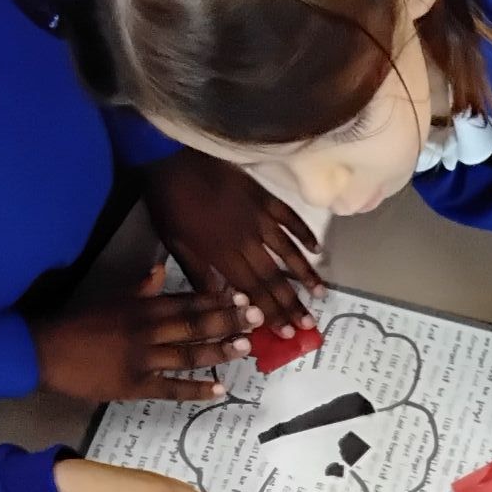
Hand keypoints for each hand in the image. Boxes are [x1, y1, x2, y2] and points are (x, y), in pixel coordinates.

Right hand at [34, 263, 260, 402]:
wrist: (46, 351)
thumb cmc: (80, 323)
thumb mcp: (110, 298)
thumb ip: (139, 287)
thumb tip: (159, 268)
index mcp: (141, 308)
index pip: (186, 301)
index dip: (216, 299)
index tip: (242, 295)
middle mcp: (146, 331)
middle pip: (194, 325)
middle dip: (228, 320)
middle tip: (256, 317)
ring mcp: (143, 360)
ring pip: (189, 355)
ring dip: (219, 351)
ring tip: (246, 347)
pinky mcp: (136, 386)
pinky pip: (172, 388)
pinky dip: (196, 389)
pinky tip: (220, 389)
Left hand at [146, 151, 324, 330]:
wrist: (172, 159)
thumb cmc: (170, 204)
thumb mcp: (176, 244)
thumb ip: (199, 273)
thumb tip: (219, 301)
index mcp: (222, 255)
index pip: (251, 290)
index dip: (270, 312)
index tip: (286, 332)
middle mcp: (246, 240)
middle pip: (273, 277)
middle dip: (292, 303)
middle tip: (308, 323)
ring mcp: (258, 217)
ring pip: (287, 251)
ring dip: (306, 274)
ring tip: (320, 293)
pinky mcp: (263, 197)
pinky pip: (290, 218)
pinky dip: (304, 233)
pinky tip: (317, 249)